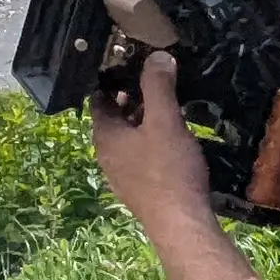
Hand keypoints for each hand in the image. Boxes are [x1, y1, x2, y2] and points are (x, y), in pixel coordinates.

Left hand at [90, 49, 219, 237]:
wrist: (181, 224)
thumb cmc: (168, 169)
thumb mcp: (165, 121)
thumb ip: (158, 86)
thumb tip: (157, 56)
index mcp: (104, 136)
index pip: (98, 99)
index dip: (111, 78)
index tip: (130, 63)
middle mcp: (106, 156)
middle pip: (113, 119)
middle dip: (131, 98)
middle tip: (153, 81)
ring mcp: (121, 175)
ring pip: (127, 139)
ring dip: (142, 121)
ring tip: (166, 106)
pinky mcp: (139, 190)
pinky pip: (139, 157)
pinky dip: (150, 142)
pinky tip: (172, 140)